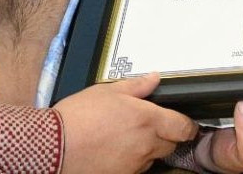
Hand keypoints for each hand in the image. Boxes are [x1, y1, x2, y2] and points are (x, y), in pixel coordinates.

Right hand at [54, 72, 196, 173]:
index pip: (183, 128)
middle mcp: (145, 145)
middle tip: (150, 126)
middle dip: (166, 136)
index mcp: (148, 120)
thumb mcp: (109, 90)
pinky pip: (135, 170)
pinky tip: (115, 151)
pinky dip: (131, 161)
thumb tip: (155, 78)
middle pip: (170, 145)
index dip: (188, 126)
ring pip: (152, 158)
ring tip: (125, 137)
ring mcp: (134, 166)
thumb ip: (137, 86)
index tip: (186, 124)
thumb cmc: (81, 115)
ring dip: (147, 149)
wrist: (55, 146)